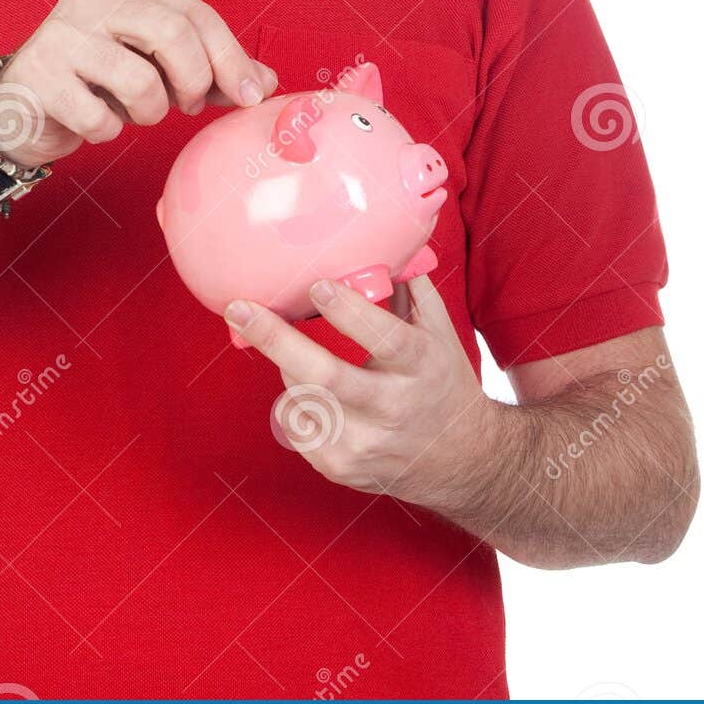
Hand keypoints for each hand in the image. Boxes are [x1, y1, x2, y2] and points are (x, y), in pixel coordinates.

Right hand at [0, 0, 276, 168]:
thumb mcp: (155, 64)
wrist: (17, 108)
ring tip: (132, 111)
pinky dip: (108, 132)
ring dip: (150, 113)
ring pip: (141, 81)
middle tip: (188, 106)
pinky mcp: (39, 76)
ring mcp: (59, 34)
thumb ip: (209, 68)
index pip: (195, 13)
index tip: (250, 95)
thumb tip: (266, 82)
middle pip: (174, 35)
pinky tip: (93, 121)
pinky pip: (101, 119)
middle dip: (195, 82)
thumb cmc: (96, 80)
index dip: (231, 57)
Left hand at [224, 271, 499, 510]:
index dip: (349, 312)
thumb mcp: (439, 330)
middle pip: (326, 375)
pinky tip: (307, 388)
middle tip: (240, 308)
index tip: (318, 285)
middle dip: (277, 339)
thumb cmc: (441, 380)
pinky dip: (292, 398)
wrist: (463, 460)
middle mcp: (393, 407)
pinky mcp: (341, 467)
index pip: (384, 336)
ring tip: (291, 347)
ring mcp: (365, 443)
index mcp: (420, 364)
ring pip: (300, 396)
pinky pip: (294, 424)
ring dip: (286, 364)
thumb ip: (408, 284)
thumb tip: (379, 236)